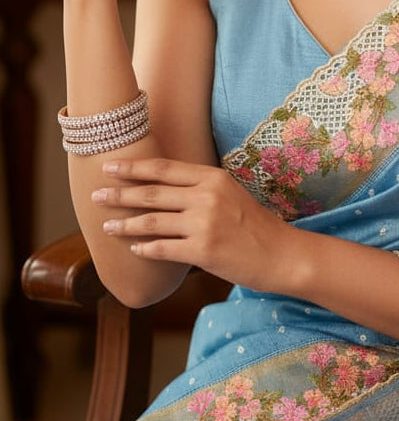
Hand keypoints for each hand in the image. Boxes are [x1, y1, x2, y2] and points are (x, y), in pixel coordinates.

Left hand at [91, 157, 296, 293]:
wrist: (282, 254)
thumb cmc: (254, 225)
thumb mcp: (230, 194)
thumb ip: (199, 188)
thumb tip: (162, 187)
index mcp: (212, 178)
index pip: (164, 168)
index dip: (133, 167)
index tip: (109, 166)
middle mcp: (206, 196)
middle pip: (151, 192)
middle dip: (119, 194)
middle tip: (95, 195)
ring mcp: (204, 223)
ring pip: (151, 222)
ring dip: (124, 224)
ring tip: (107, 225)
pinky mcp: (203, 251)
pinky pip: (162, 248)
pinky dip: (144, 248)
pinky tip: (133, 249)